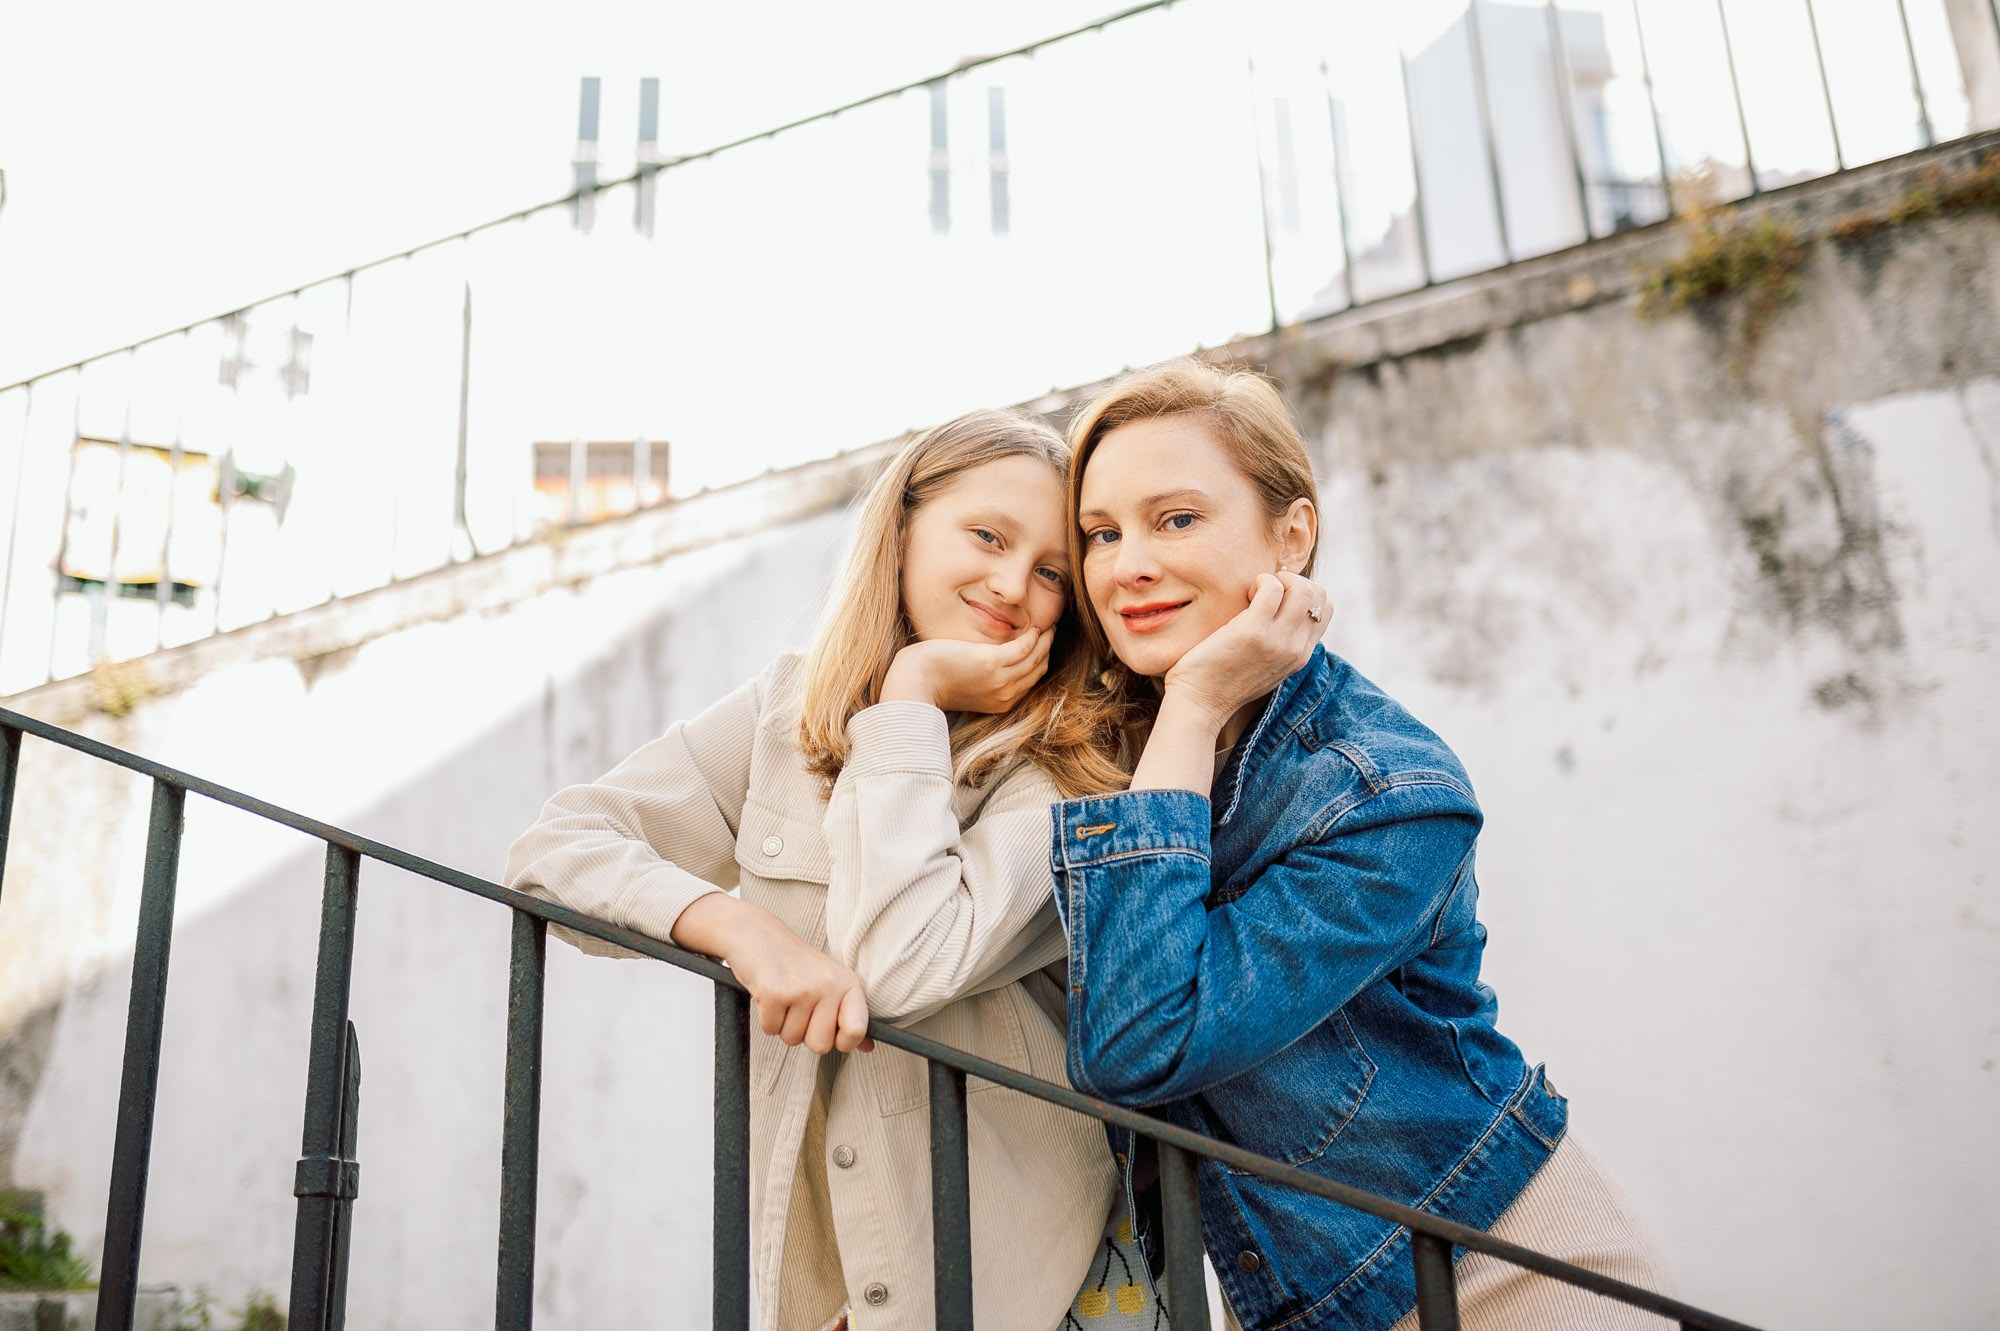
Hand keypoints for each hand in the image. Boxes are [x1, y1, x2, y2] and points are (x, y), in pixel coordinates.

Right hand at [674, 896, 873, 1053]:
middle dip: (804, 1033)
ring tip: (783, 997)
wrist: (756, 933)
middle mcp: (829, 984)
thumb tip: (867, 1046)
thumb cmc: (793, 961)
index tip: (830, 1031)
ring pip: (792, 1039)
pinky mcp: (774, 993)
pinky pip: (771, 1030)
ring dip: (783, 1024)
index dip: (842, 1042)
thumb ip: (849, 1015)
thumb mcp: (828, 982)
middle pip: (821, 1045)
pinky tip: (769, 995)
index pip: (857, 1030)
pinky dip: (766, 1018)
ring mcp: (802, 989)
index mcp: (848, 982)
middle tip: (798, 1006)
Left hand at [880, 626, 1053, 713]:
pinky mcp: (991, 663)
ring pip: (1035, 659)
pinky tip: (1033, 628)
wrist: (915, 682)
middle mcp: (1004, 695)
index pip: (1030, 681)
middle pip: (1037, 670)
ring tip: (1048, 627)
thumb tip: (993, 662)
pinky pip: (1022, 649)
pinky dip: (1032, 638)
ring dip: (1045, 641)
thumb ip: (985, 679)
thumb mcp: (967, 685)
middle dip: (1047, 651)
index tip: (1042, 646)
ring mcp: (1000, 681)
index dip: (1040, 663)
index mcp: (1000, 703)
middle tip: (1050, 632)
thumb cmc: (934, 681)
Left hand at [1162, 573, 1326, 727]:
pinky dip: (1260, 580)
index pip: (1325, 610)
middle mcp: (1295, 649)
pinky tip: (1245, 593)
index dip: (1304, 594)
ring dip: (1279, 579)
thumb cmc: (1222, 682)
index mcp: (1300, 656)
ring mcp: (1277, 641)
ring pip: (1303, 589)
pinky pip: (1272, 587)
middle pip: (1319, 595)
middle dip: (1294, 581)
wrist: (1199, 705)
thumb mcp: (1265, 667)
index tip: (1277, 600)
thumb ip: (1280, 645)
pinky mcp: (1253, 631)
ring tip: (1255, 591)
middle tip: (1265, 592)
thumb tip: (1281, 613)